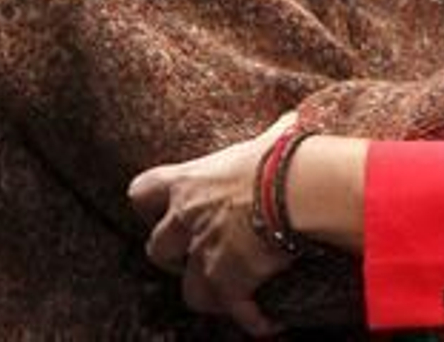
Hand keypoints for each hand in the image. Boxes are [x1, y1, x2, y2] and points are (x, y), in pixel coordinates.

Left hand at [127, 115, 295, 336]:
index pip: (142, 192)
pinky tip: (269, 323)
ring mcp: (206, 256)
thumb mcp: (271, 137)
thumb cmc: (285, 156)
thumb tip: (291, 121)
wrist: (300, 187)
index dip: (150, 205)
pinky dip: (253, 320)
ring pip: (190, 291)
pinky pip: (237, 313)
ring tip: (232, 293)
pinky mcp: (230, 284)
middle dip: (176, 255)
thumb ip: (270, 135)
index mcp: (191, 182)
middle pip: (157, 250)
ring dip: (210, 292)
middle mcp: (188, 221)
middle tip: (201, 252)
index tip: (166, 208)